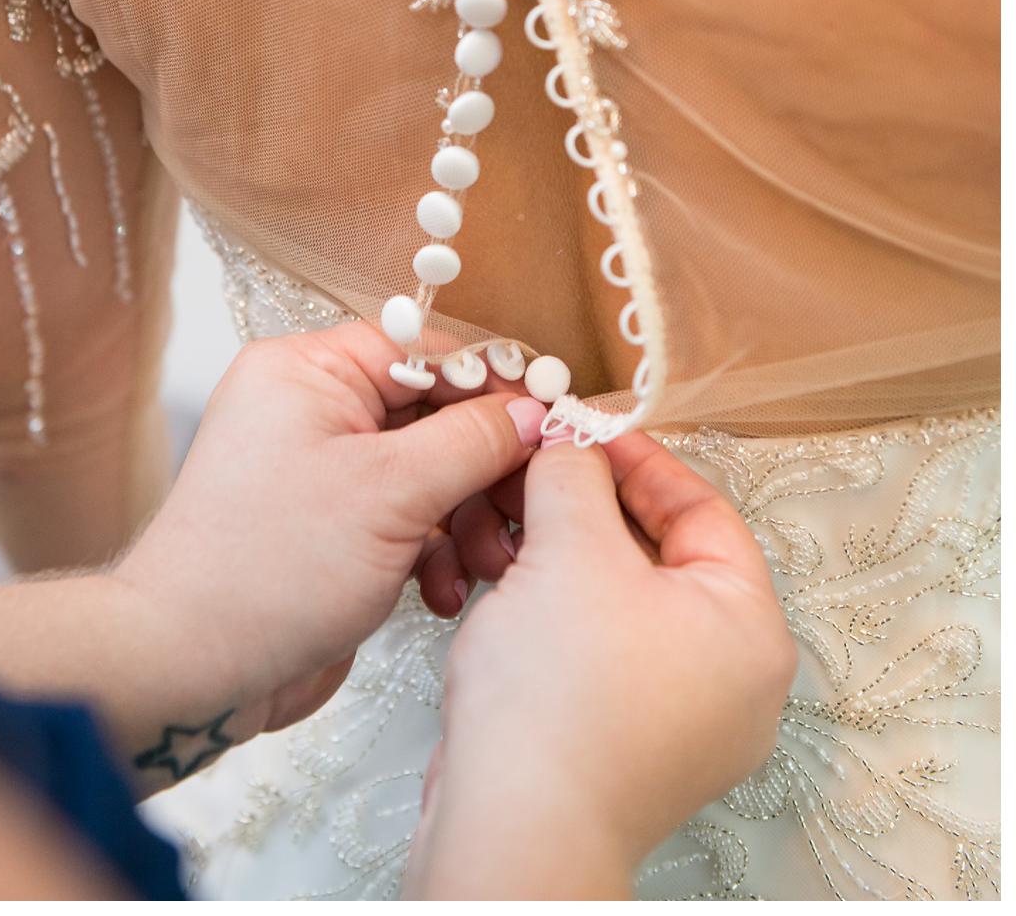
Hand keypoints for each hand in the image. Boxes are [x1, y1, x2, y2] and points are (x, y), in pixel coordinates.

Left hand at [107, 322, 546, 745]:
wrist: (197, 663)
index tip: (552, 420)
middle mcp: (309, 411)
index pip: (421, 349)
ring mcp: (320, 473)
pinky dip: (436, 552)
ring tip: (483, 565)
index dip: (491, 384)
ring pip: (429, 473)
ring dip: (468, 520)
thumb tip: (531, 412)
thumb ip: (470, 441)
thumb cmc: (271, 566)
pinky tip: (441, 593)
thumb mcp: (390, 491)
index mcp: (306, 372)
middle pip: (432, 413)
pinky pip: (408, 521)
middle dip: (485, 468)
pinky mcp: (333, 531)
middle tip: (526, 512)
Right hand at [404, 432, 796, 897]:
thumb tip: (569, 443)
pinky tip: (500, 598)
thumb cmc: (562, 694)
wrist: (516, 821)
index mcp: (751, 629)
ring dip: (559, 560)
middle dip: (586, 510)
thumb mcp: (569, 549)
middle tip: (531, 475)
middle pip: (660, 558)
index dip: (634, 458)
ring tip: (501, 536)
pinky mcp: (625, 746)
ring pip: (620, 605)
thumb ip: (572, 476)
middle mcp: (734, 681)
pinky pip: (597, 654)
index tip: (575, 430)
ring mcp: (683, 722)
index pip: (703, 510)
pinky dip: (552, 615)